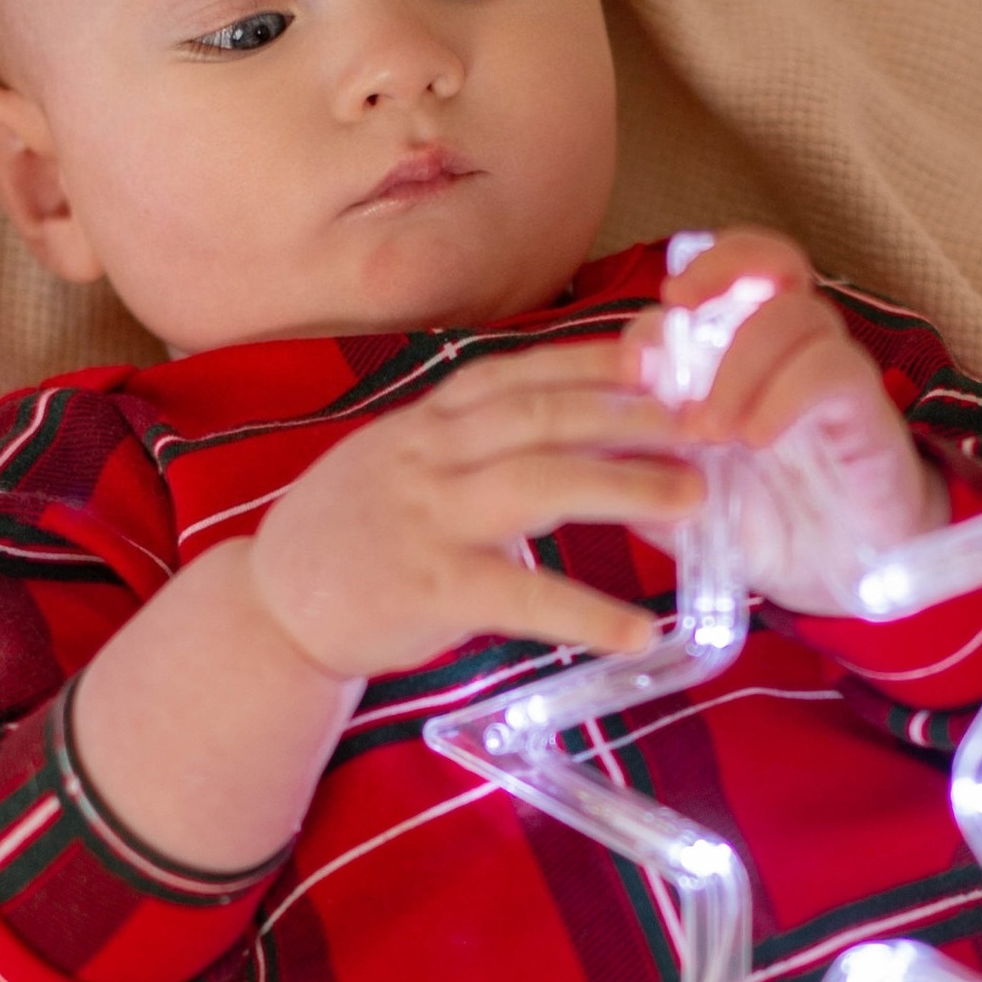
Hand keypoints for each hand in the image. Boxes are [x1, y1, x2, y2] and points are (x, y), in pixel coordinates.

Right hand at [248, 338, 702, 680]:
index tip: (665, 350)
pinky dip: (584, 613)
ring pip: (538, 484)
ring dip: (623, 485)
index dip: (598, 357)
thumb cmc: (354, 532)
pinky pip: (521, 598)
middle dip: (631, 413)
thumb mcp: (406, 460)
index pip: (524, 372)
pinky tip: (639, 630)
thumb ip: (477, 438)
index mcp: (430, 421)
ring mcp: (429, 519)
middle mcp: (430, 455)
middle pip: (544, 415)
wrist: (273, 605)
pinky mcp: (430, 590)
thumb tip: (573, 416)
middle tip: (708, 421)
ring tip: (694, 497)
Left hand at [623, 231, 945, 608]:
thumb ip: (639, 460)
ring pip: (794, 314)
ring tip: (709, 432)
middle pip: (771, 259)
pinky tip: (755, 439)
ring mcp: (829, 374)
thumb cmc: (759, 523)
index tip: (634, 357)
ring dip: (738, 365)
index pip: (717, 281)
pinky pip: (830, 368)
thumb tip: (588, 429)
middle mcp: (789, 350)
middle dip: (720, 268)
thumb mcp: (679, 495)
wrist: (838, 574)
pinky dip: (783, 395)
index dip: (675, 296)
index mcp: (742, 354)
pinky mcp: (864, 408)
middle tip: (677, 307)